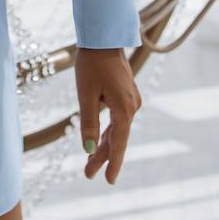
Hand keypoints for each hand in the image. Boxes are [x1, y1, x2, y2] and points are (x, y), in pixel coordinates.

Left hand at [74, 46, 141, 184]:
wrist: (104, 38)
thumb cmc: (92, 64)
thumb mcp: (86, 95)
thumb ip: (89, 123)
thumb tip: (89, 149)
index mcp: (124, 110)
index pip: (118, 144)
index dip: (112, 164)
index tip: (108, 181)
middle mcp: (132, 107)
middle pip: (117, 138)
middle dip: (102, 156)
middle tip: (88, 174)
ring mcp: (132, 100)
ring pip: (117, 129)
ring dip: (104, 144)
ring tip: (90, 162)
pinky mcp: (127, 94)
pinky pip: (118, 118)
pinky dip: (109, 130)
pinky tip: (100, 140)